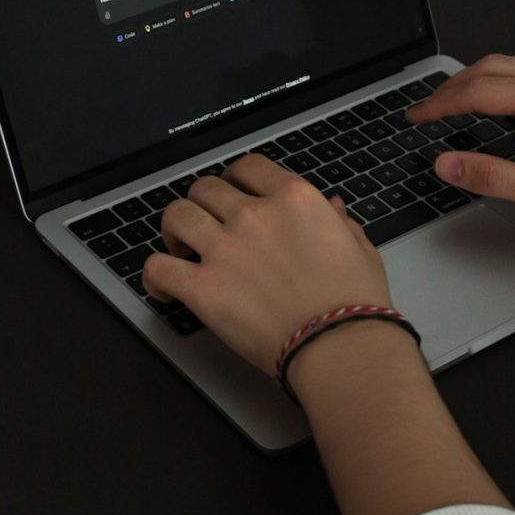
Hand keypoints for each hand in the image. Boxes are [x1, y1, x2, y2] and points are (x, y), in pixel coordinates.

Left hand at [142, 154, 391, 377]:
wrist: (341, 347)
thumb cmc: (356, 303)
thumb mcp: (360, 248)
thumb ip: (339, 221)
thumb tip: (333, 206)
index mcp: (293, 198)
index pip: (247, 167)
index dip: (233, 178)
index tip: (231, 192)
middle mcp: (254, 215)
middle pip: (206, 188)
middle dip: (202, 203)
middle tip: (206, 224)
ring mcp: (225, 249)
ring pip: (177, 215)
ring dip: (174, 229)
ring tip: (178, 248)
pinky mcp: (204, 288)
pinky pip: (159, 267)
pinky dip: (154, 276)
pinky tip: (161, 288)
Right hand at [407, 52, 514, 209]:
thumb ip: (498, 178)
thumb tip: (447, 165)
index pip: (478, 91)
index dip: (441, 103)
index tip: (417, 116)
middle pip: (491, 68)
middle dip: (452, 87)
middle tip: (427, 108)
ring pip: (511, 62)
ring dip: (477, 77)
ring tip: (454, 98)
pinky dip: (502, 78)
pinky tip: (501, 96)